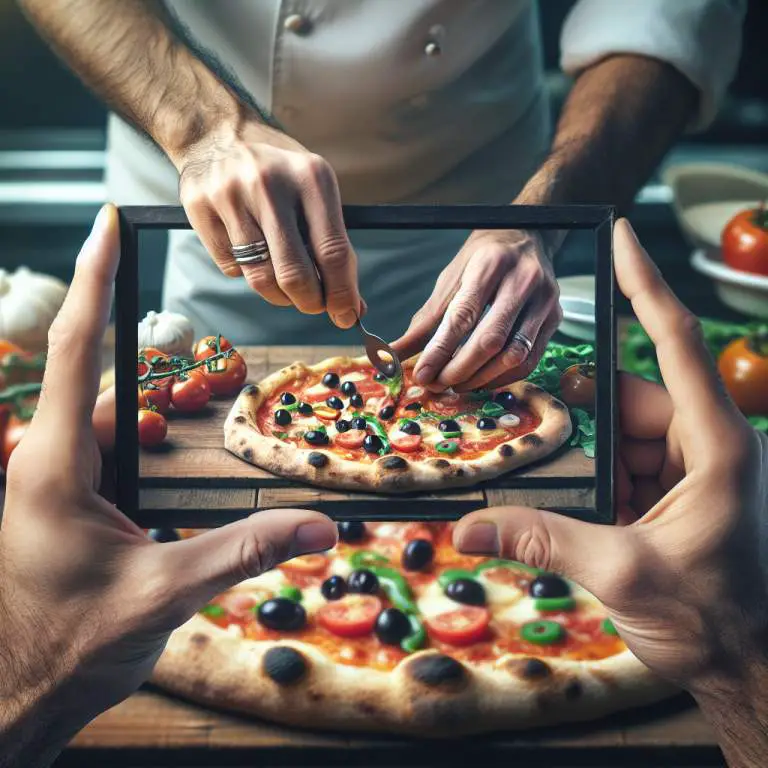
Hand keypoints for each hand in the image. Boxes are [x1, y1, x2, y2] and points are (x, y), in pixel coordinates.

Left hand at [0, 206, 337, 764]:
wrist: (30, 690)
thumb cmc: (76, 644)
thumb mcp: (165, 591)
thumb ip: (244, 551)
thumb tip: (317, 524)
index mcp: (59, 464)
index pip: (77, 348)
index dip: (96, 280)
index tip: (108, 223)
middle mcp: (52, 457)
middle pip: (88, 361)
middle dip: (122, 312)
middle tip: (143, 257)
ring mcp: (60, 475)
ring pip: (104, 404)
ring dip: (137, 375)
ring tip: (175, 344)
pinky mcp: (73, 493)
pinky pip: (107, 436)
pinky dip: (139, 418)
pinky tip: (164, 422)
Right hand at [175, 118, 362, 328]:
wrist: (217, 132)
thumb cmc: (279, 172)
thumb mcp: (314, 191)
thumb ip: (334, 244)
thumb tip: (352, 305)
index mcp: (311, 178)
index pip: (332, 252)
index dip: (341, 293)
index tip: (346, 317)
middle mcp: (270, 185)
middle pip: (295, 274)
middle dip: (310, 302)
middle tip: (314, 305)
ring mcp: (231, 197)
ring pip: (261, 279)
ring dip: (279, 296)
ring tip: (286, 289)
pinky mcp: (201, 209)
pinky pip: (231, 269)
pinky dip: (246, 273)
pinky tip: (250, 252)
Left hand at [392, 229, 560, 390]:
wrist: (527, 236)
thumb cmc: (483, 258)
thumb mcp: (451, 278)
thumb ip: (426, 318)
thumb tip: (397, 352)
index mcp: (490, 264)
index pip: (463, 316)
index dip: (440, 350)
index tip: (421, 373)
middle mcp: (523, 280)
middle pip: (490, 340)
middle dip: (459, 370)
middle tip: (437, 384)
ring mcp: (544, 300)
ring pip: (514, 355)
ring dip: (481, 378)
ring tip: (456, 384)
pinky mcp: (555, 317)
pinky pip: (530, 360)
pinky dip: (503, 377)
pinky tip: (482, 379)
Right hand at [453, 219, 767, 697]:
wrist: (753, 671)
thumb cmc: (715, 620)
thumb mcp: (623, 574)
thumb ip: (543, 542)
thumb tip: (467, 527)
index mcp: (714, 443)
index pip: (673, 342)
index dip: (644, 285)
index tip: (620, 236)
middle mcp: (705, 444)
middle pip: (627, 402)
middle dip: (582, 424)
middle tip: (534, 440)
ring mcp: (691, 470)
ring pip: (621, 438)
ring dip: (590, 466)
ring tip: (579, 507)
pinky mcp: (676, 495)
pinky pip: (625, 468)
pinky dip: (599, 486)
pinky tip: (588, 522)